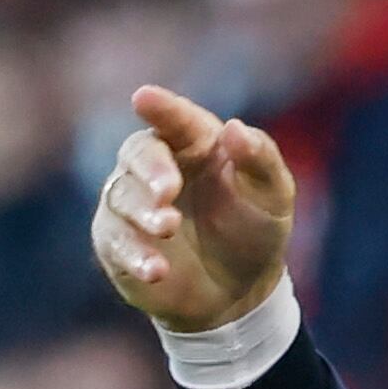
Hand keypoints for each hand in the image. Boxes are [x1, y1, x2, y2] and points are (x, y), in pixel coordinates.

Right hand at [92, 85, 295, 331]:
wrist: (239, 290)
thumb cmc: (254, 228)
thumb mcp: (273, 194)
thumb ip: (260, 159)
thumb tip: (235, 129)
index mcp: (194, 141)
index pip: (175, 118)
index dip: (160, 108)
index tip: (144, 98)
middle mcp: (155, 165)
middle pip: (139, 153)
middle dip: (151, 169)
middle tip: (167, 189)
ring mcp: (131, 202)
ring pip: (121, 196)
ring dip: (143, 213)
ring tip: (167, 228)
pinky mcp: (116, 241)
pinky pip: (114, 241)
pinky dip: (133, 254)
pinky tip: (156, 269)